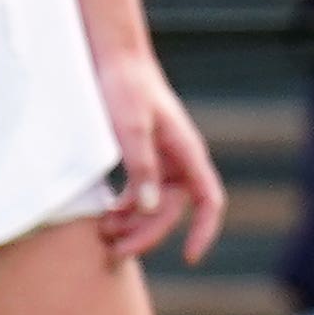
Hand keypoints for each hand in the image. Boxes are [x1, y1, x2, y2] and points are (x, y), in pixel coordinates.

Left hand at [94, 47, 226, 262]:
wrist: (111, 57)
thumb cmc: (124, 87)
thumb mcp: (130, 127)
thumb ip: (141, 167)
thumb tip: (150, 209)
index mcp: (186, 152)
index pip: (209, 201)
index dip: (204, 230)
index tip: (189, 256)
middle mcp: (179, 160)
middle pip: (172, 211)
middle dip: (147, 235)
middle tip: (115, 252)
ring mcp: (160, 159)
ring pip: (154, 206)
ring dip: (133, 225)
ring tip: (104, 236)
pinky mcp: (140, 156)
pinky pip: (139, 193)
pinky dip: (124, 208)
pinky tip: (105, 215)